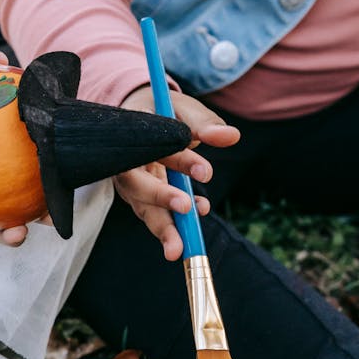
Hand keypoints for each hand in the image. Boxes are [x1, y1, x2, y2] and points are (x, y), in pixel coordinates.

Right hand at [115, 85, 240, 260]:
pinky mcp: (146, 199)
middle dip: (160, 206)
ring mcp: (136, 186)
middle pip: (138, 191)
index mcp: (131, 140)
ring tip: (179, 250)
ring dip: (164, 230)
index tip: (204, 171)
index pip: (147, 155)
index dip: (177, 164)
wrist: (145, 117)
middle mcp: (128, 167)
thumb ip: (204, 123)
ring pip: (146, 211)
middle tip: (185, 213)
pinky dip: (178, 220)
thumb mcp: (182, 109)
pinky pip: (159, 214)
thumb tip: (230, 136)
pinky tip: (200, 212)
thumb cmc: (162, 111)